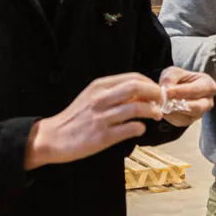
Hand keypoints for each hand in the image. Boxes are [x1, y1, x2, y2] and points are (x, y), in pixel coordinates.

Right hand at [26, 73, 162, 168]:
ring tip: (156, 115)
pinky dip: (140, 128)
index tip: (157, 91)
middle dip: (155, 94)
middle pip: (137, 88)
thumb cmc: (76, 117)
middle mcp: (101, 98)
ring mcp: (102, 117)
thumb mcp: (92, 97)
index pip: (133, 78)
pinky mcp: (102, 136)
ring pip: (137, 109)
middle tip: (162, 101)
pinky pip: (130, 129)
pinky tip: (140, 129)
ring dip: (152, 112)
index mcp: (99, 86)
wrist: (53, 137)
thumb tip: (140, 94)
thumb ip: (113, 93)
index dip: (150, 84)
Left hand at [157, 66, 215, 127]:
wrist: (179, 87)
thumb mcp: (174, 72)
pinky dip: (170, 117)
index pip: (195, 90)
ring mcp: (200, 113)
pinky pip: (180, 122)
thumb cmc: (180, 78)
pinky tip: (163, 110)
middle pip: (196, 107)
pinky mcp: (190, 121)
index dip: (179, 92)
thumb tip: (165, 91)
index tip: (165, 92)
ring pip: (188, 117)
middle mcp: (208, 102)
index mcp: (208, 85)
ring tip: (161, 105)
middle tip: (164, 102)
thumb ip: (170, 79)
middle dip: (179, 105)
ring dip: (173, 112)